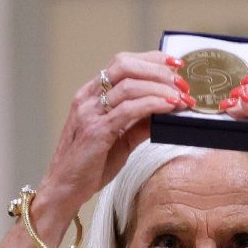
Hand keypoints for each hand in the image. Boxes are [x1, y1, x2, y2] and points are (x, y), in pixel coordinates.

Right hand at [34, 52, 190, 225]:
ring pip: (129, 85)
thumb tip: (166, 113)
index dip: (151, 59)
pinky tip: (169, 106)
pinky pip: (129, 109)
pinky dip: (153, 104)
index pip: (122, 63)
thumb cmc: (89, 165)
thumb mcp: (120, 139)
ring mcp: (90, 113)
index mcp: (90, 95)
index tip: (175, 64)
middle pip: (125, 66)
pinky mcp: (96, 130)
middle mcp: (87, 98)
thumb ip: (139, 124)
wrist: (65, 189)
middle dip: (158, 69)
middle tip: (182, 82)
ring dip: (160, 88)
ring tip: (182, 97)